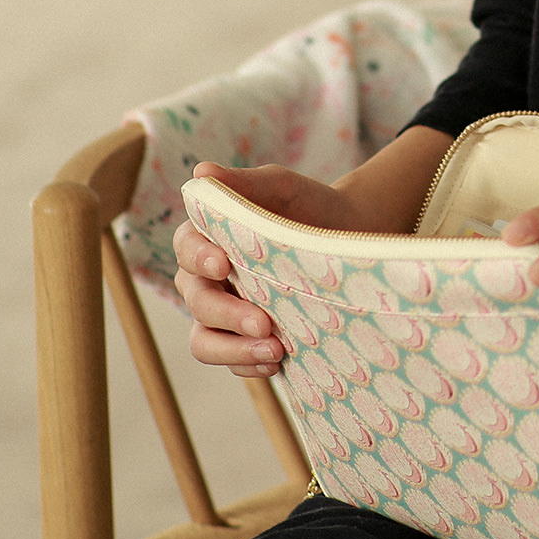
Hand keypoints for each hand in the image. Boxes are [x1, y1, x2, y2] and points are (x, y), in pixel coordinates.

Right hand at [173, 125, 451, 376]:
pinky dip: (250, 365)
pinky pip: (233, 361)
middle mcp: (208, 278)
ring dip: (233, 349)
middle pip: (196, 299)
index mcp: (208, 237)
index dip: (199, 257)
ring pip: (205, 340)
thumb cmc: (310, 204)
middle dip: (226, 313)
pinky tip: (278, 362)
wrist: (353, 235)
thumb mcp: (282, 187)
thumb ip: (243, 183)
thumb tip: (201, 173)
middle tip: (263, 322)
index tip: (225, 264)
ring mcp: (224, 312)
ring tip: (274, 350)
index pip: (186, 247)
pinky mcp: (244, 340)